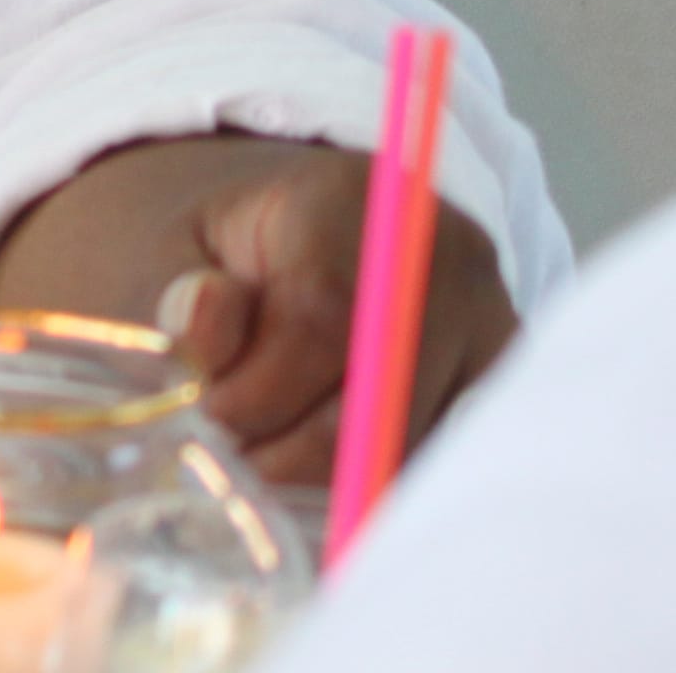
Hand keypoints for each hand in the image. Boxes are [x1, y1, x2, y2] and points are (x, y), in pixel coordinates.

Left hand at [0, 131, 515, 482]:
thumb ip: (174, 288)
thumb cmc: (229, 251)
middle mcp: (441, 258)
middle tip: (229, 459)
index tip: (205, 417)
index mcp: (351, 199)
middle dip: (288, 448)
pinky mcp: (502, 385)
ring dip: (331, 473)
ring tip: (266, 455)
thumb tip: (207, 316)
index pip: (323, 316)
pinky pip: (441, 457)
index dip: (259, 390)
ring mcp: (489, 324)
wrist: (297, 237)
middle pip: (380, 393)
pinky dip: (373, 475)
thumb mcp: (174, 247)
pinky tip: (318, 464)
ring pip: (415, 441)